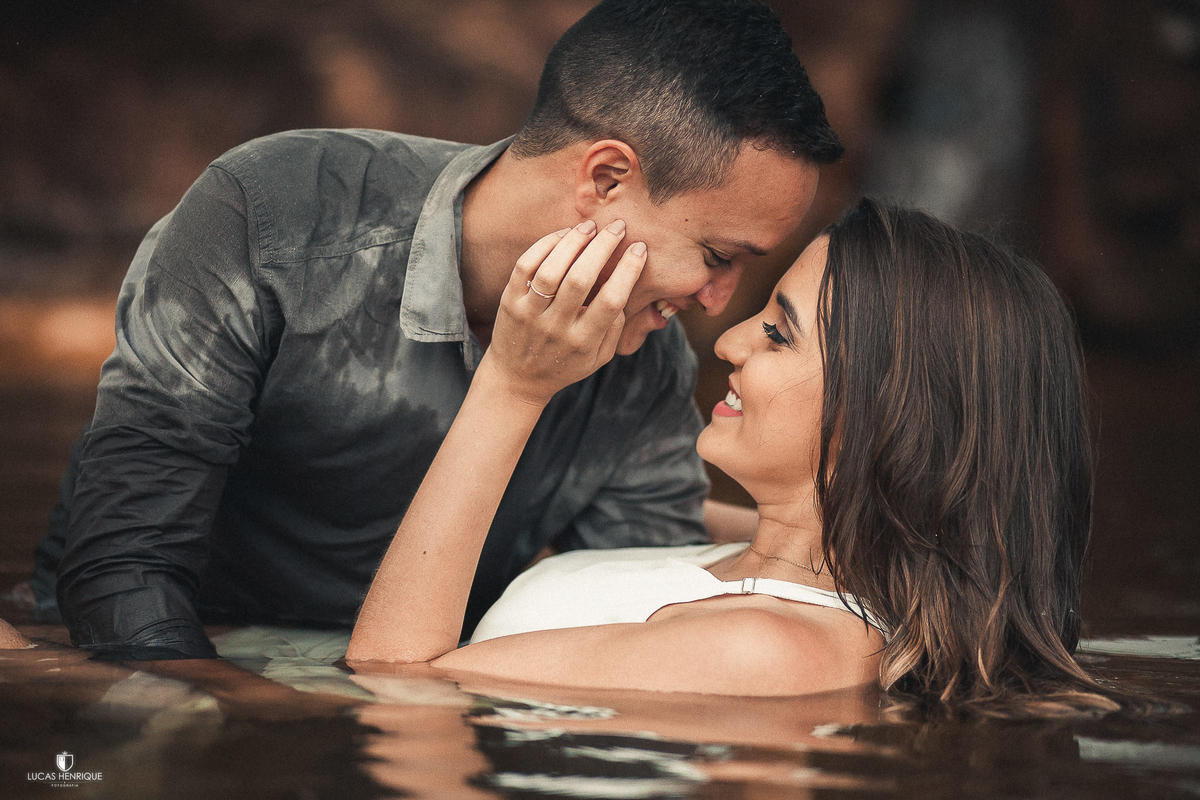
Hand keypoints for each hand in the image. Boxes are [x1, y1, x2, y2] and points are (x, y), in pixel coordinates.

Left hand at [483, 219, 645, 405]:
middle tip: (618, 227)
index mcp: (584, 342)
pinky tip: (562, 235)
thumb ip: (615, 329)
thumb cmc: (566, 365)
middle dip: (603, 247)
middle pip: (581, 279)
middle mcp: (556, 328)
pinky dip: (544, 245)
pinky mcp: (509, 303)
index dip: (628, 270)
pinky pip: (525, 266)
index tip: (639, 248)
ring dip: (573, 241)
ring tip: (589, 226)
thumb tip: (624, 287)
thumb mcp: (598, 358)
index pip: (611, 301)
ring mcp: (530, 315)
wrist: (516, 381)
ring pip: (551, 270)